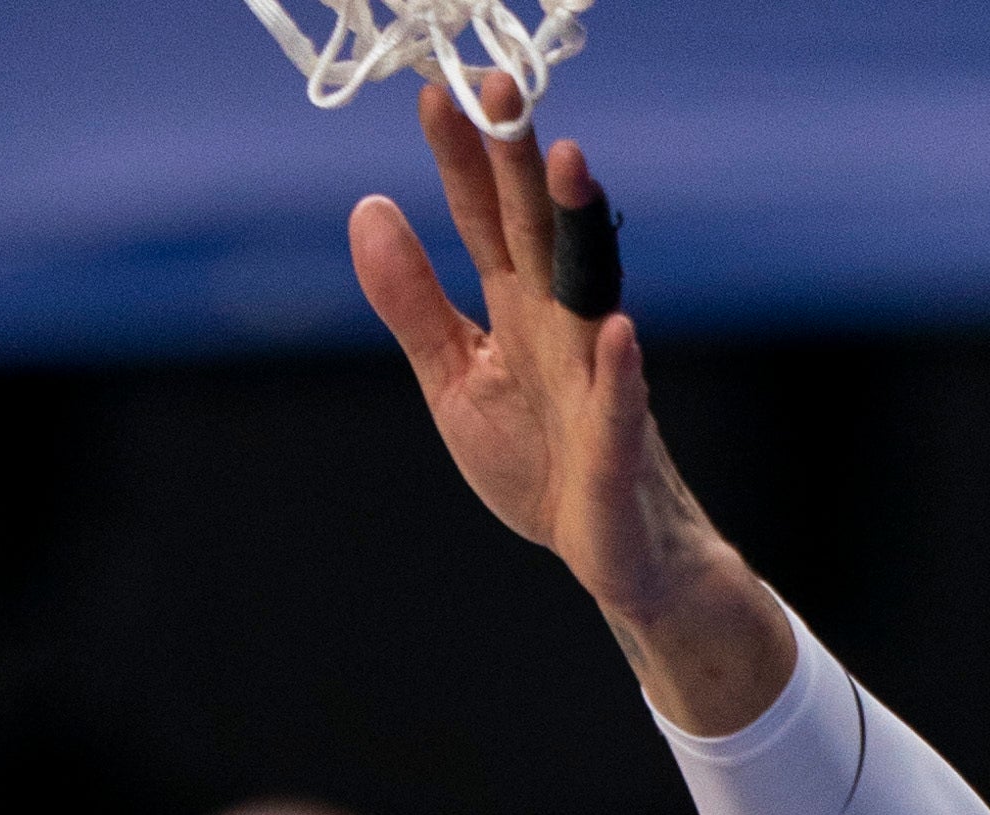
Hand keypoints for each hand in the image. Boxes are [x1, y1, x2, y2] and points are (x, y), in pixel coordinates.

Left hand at [348, 82, 788, 727]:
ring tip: (568, 160)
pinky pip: (621, 406)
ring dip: (580, 229)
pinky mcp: (616, 449)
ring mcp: (595, 382)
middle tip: (501, 85)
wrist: (608, 552)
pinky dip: (620, 372)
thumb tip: (368, 209)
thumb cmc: (537, 458)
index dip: (462, 160)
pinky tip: (618, 331)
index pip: (486, 219)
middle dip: (520, 161)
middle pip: (538, 232)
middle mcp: (562, 327)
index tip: (436, 93)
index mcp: (518, 308)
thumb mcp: (453, 378)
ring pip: (588, 293)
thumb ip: (413, 301)